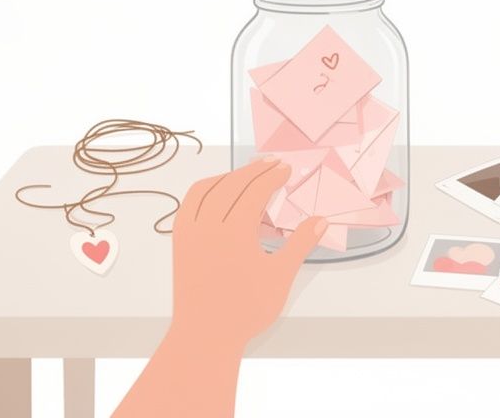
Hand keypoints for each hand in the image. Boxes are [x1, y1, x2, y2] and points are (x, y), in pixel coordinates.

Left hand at [170, 156, 327, 347]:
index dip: (272, 177)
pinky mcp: (180, 241)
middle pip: (232, 185)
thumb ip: (300, 244)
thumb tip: (319, 221)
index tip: (286, 169)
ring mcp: (190, 232)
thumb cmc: (245, 310)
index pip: (255, 192)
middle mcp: (208, 226)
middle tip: (272, 163)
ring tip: (248, 173)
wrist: (206, 334)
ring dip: (229, 176)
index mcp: (235, 233)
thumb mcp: (280, 276)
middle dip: (254, 171)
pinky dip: (205, 190)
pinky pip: (189, 203)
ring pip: (208, 189)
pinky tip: (217, 191)